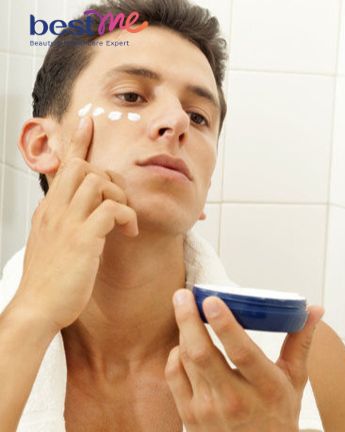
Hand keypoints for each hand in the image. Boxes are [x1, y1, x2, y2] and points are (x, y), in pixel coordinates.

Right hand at [10, 116, 137, 333]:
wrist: (37, 309)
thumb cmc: (50, 282)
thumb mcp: (53, 244)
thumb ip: (66, 223)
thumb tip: (87, 214)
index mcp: (48, 211)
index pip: (63, 167)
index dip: (78, 143)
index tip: (89, 122)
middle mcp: (54, 211)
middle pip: (81, 166)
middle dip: (108, 175)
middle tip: (120, 201)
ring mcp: (67, 223)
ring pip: (97, 181)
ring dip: (120, 196)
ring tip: (125, 221)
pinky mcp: (83, 239)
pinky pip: (113, 209)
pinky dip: (127, 216)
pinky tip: (130, 232)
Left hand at [166, 289, 323, 430]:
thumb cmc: (278, 416)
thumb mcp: (295, 380)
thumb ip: (301, 341)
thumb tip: (314, 310)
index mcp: (266, 388)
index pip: (241, 352)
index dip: (224, 324)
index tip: (211, 300)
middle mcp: (235, 400)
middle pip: (202, 354)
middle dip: (188, 320)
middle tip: (183, 295)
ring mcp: (208, 410)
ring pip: (186, 361)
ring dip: (184, 332)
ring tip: (185, 312)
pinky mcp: (189, 417)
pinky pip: (174, 376)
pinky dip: (176, 355)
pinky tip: (183, 344)